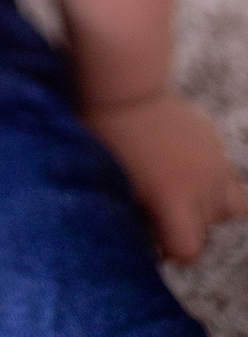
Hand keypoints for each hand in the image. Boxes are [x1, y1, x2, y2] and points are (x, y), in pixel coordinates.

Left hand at [85, 93, 246, 262]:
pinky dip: (208, 172)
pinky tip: (181, 158)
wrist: (123, 85)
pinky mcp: (214, 137)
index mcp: (174, 199)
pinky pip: (223, 169)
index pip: (189, 251)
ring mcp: (214, 159)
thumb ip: (135, 220)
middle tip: (157, 202)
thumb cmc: (107, 139)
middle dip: (186, 223)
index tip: (154, 232)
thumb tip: (148, 243)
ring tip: (179, 185)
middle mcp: (203, 184)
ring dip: (207, 202)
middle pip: (207, 227)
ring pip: (228, 203)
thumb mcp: (112, 186)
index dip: (171, 248)